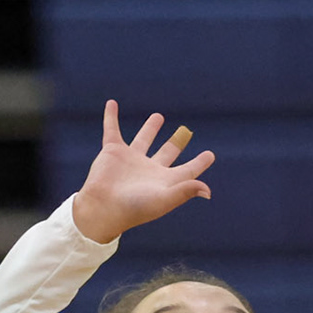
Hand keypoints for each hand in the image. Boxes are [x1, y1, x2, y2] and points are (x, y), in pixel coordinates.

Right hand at [71, 100, 215, 243]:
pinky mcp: (112, 151)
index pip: (187, 170)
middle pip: (167, 152)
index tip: (210, 155)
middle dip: (176, 143)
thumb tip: (208, 191)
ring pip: (144, 139)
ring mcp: (130, 159)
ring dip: (150, 128)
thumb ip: (185, 191)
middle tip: (185, 132)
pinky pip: (112, 130)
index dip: (199, 163)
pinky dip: (111, 117)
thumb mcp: (163, 200)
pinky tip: (112, 104)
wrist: (103, 208)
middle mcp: (149, 169)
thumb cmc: (134, 208)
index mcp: (164, 181)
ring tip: (158, 116)